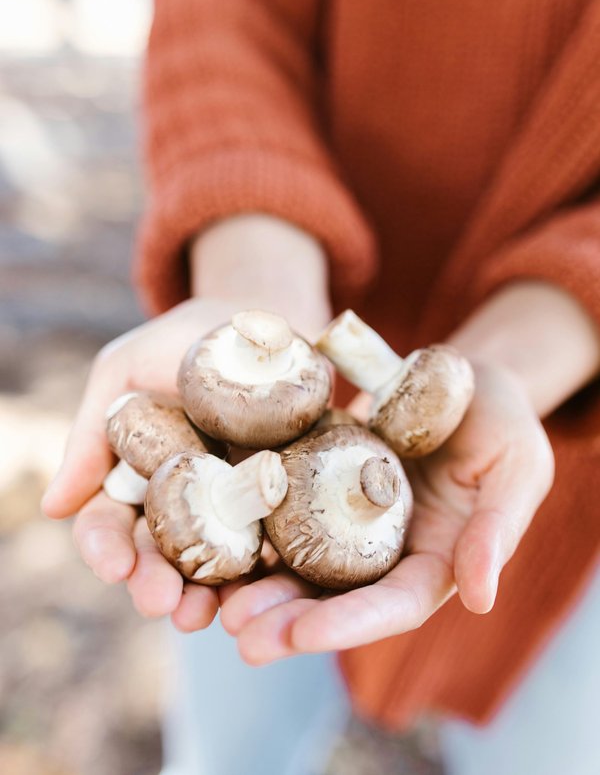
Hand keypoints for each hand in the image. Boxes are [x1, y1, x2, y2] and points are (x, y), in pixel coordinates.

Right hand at [42, 298, 255, 629]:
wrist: (263, 321)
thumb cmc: (184, 340)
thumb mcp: (125, 371)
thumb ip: (90, 434)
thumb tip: (53, 508)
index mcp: (135, 476)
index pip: (110, 523)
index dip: (105, 547)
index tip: (112, 565)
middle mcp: (181, 499)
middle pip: (160, 554)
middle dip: (154, 582)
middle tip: (159, 602)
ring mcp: (233, 505)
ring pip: (212, 562)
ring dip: (203, 594)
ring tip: (201, 615)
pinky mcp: (283, 501)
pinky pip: (273, 544)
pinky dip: (263, 572)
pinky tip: (261, 589)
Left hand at [218, 361, 553, 662]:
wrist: (463, 377)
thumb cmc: (504, 421)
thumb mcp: (517, 466)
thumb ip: (499, 528)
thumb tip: (480, 597)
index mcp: (435, 560)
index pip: (393, 604)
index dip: (349, 624)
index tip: (301, 636)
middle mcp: (386, 550)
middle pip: (335, 596)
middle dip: (287, 619)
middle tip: (238, 632)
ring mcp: (349, 518)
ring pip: (299, 561)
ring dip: (258, 585)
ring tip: (212, 603)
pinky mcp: (320, 481)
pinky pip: (282, 508)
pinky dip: (250, 526)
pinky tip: (212, 534)